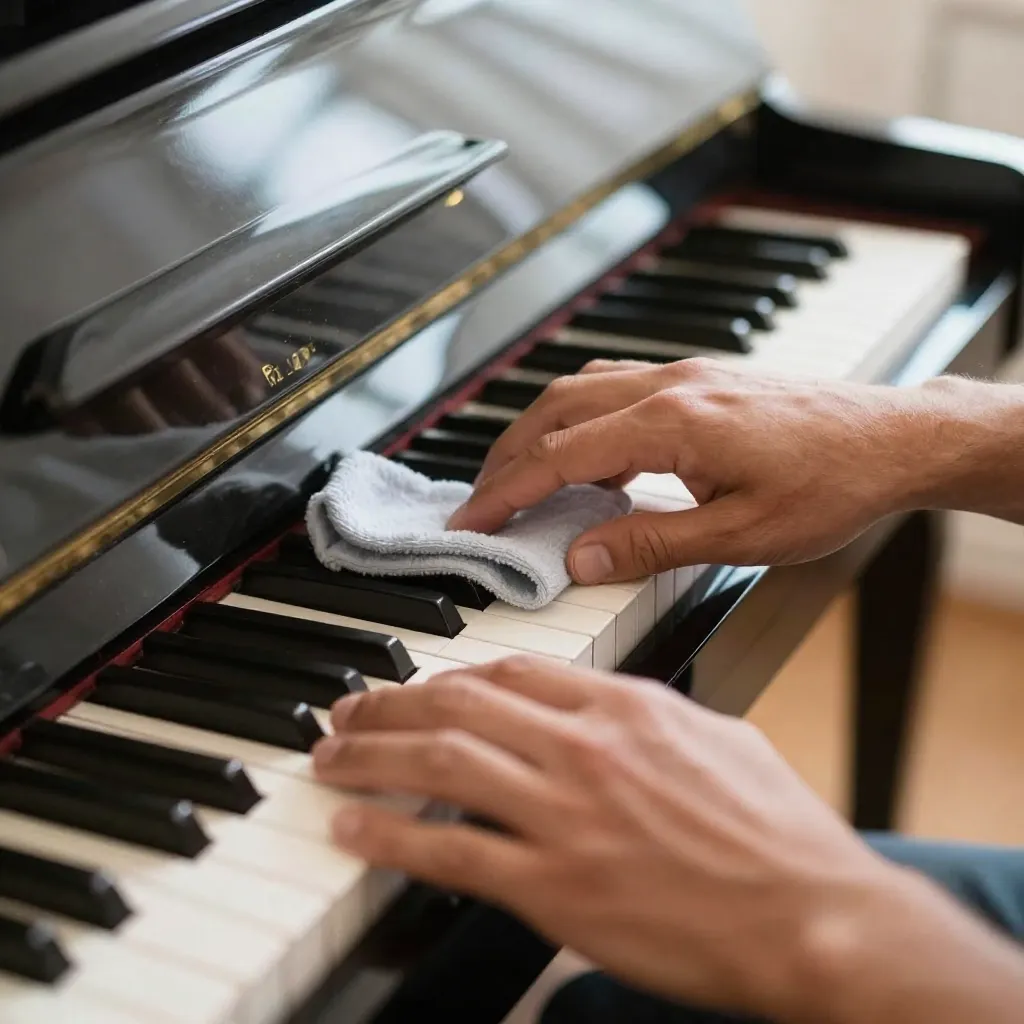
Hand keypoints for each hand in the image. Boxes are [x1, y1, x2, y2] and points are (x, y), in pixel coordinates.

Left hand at [311, 657, 904, 1020]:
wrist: (814, 916)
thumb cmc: (779, 835)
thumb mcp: (721, 741)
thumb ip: (655, 716)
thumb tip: (613, 708)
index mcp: (627, 706)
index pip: (514, 671)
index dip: (453, 676)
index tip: (424, 686)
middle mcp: (586, 747)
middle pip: (459, 704)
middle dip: (391, 702)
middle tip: (348, 709)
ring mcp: (567, 814)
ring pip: (441, 763)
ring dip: (373, 755)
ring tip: (332, 755)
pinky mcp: (556, 886)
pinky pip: (451, 851)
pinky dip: (391, 837)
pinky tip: (353, 829)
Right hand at [447, 359, 950, 583]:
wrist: (897, 439)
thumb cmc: (833, 485)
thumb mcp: (741, 536)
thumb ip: (651, 544)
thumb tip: (580, 558)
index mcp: (670, 423)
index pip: (558, 456)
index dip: (504, 492)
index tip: (470, 521)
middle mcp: (668, 386)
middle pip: (553, 411)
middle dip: (505, 457)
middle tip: (480, 504)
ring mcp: (683, 375)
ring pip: (579, 390)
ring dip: (538, 432)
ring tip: (520, 480)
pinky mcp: (699, 379)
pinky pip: (614, 387)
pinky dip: (580, 419)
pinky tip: (590, 457)